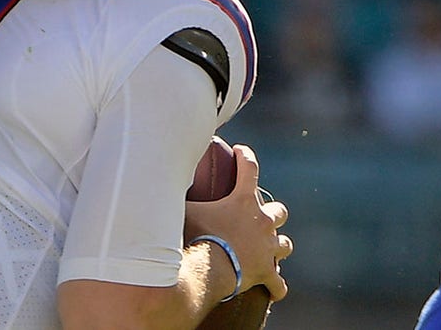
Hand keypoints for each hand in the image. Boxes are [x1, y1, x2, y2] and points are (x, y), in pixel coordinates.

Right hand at [185, 144, 292, 300]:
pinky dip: (275, 284)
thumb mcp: (182, 209)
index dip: (245, 156)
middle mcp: (262, 221)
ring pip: (285, 244)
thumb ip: (175, 192)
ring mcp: (268, 248)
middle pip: (279, 210)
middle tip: (262, 214)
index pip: (249, 168)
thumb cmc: (195, 235)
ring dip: (278, 244)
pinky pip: (278, 281)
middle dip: (272, 211)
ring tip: (271, 249)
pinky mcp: (267, 272)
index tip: (240, 150)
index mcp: (243, 201)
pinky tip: (274, 289)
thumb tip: (155, 176)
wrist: (208, 269)